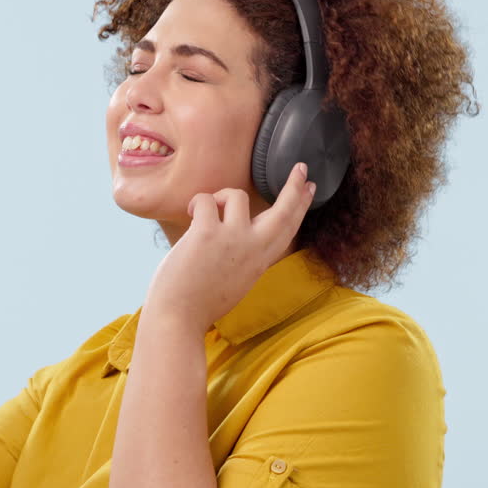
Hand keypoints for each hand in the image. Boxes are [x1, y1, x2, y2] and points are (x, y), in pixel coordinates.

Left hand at [142, 162, 316, 330]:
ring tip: (205, 212)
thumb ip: (243, 253)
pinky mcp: (207, 234)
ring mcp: (232, 240)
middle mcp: (252, 249)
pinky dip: (196, 202)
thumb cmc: (198, 300)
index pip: (288, 229)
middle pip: (283, 211)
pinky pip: (206, 200)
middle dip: (293, 187)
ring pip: (236, 195)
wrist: (177, 319)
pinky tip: (190, 214)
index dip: (300, 206)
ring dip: (220, 196)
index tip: (310, 188)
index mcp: (260, 261)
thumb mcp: (235, 278)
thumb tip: (235, 223)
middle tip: (300, 167)